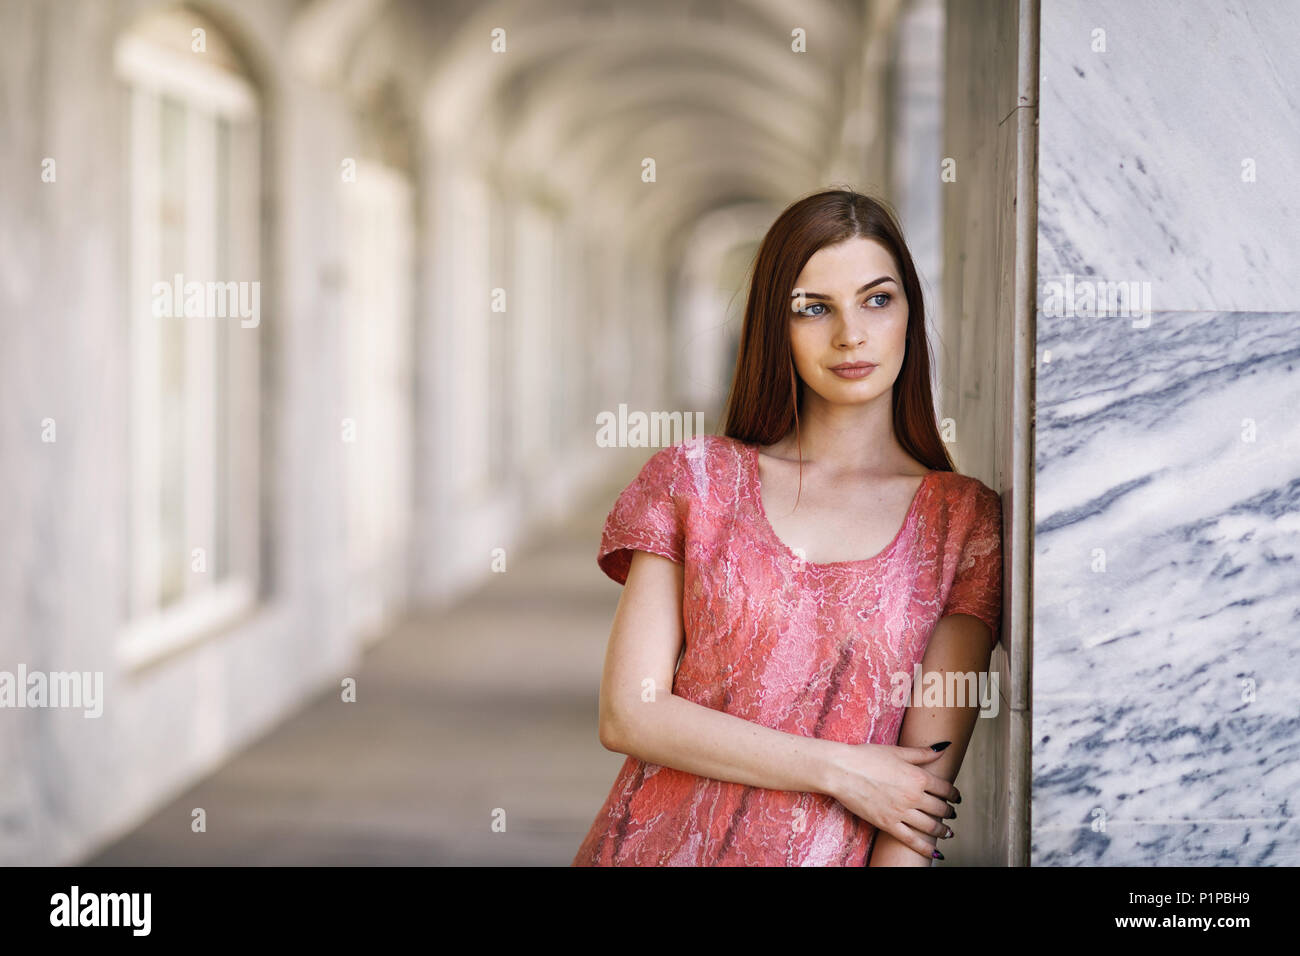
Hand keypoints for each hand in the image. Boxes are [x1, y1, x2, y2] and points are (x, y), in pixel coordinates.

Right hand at [825, 741, 958, 858]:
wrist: (842, 771)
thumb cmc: (866, 757)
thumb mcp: (897, 751)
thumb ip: (922, 753)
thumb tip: (944, 747)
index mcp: (918, 777)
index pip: (945, 788)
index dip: (954, 794)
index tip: (956, 798)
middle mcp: (913, 796)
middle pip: (940, 809)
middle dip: (949, 812)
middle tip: (952, 814)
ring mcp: (901, 812)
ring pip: (930, 826)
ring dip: (942, 831)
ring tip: (948, 833)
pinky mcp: (888, 824)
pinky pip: (912, 840)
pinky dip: (926, 848)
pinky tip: (936, 852)